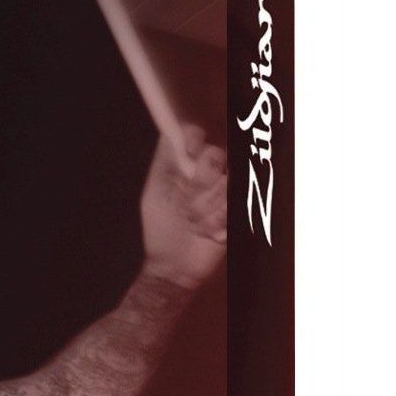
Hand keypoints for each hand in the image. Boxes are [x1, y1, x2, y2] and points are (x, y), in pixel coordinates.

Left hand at [140, 124, 226, 289]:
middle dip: (198, 184)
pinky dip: (217, 221)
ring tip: (195, 224)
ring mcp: (226, 192)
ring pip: (225, 182)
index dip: (193, 144)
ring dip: (205, 208)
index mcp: (189, 166)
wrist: (175, 266)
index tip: (188, 155)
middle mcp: (211, 174)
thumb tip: (172, 129)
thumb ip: (165, 160)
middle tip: (186, 207)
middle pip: (215, 156)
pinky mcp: (240, 210)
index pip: (198, 138)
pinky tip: (209, 232)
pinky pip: (233, 204)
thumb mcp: (155, 192)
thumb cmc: (162, 229)